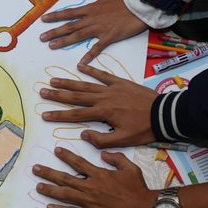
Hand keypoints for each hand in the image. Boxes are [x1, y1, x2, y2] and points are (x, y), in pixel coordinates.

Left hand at [33, 148, 154, 207]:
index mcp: (100, 174)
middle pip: (65, 178)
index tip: (56, 151)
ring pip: (65, 195)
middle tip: (35, 169)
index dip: (66, 156)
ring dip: (50, 190)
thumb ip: (116, 158)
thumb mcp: (130, 168)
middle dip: (49, 173)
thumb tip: (104, 153)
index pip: (79, 163)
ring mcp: (90, 202)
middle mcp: (91, 187)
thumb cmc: (139, 189)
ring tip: (38, 186)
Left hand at [40, 0, 146, 63]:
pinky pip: (97, 47)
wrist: (141, 3)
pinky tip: (81, 63)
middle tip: (41, 37)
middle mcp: (92, 18)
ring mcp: (100, 28)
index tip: (43, 19)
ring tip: (52, 46)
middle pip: (69, 26)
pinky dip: (89, 55)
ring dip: (64, 41)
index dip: (55, 16)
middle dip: (54, 31)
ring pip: (78, 35)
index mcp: (91, 8)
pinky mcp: (110, 36)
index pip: (69, 12)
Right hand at [40, 64, 156, 148]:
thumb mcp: (123, 140)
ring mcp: (112, 88)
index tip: (45, 115)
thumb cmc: (144, 129)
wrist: (164, 114)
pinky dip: (91, 70)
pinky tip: (80, 66)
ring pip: (86, 84)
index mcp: (104, 113)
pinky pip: (103, 74)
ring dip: (69, 82)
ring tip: (54, 80)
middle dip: (58, 95)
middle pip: (76, 96)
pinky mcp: (121, 82)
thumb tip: (83, 135)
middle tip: (42, 92)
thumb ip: (102, 140)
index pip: (76, 115)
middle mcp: (104, 98)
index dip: (59, 115)